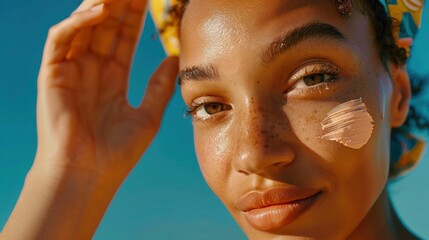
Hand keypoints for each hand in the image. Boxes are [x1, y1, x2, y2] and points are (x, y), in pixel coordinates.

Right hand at [36, 0, 177, 183]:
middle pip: (105, 27)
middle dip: (120, 5)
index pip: (123, 38)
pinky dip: (78, 23)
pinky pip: (61, 40)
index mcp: (112, 79)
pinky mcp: (52, 75)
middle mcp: (90, 70)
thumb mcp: (147, 115)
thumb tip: (174, 58)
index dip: (135, 17)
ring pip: (82, 26)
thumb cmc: (117, 152)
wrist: (89, 175)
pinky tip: (100, 11)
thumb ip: (159, 85)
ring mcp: (70, 71)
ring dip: (100, 5)